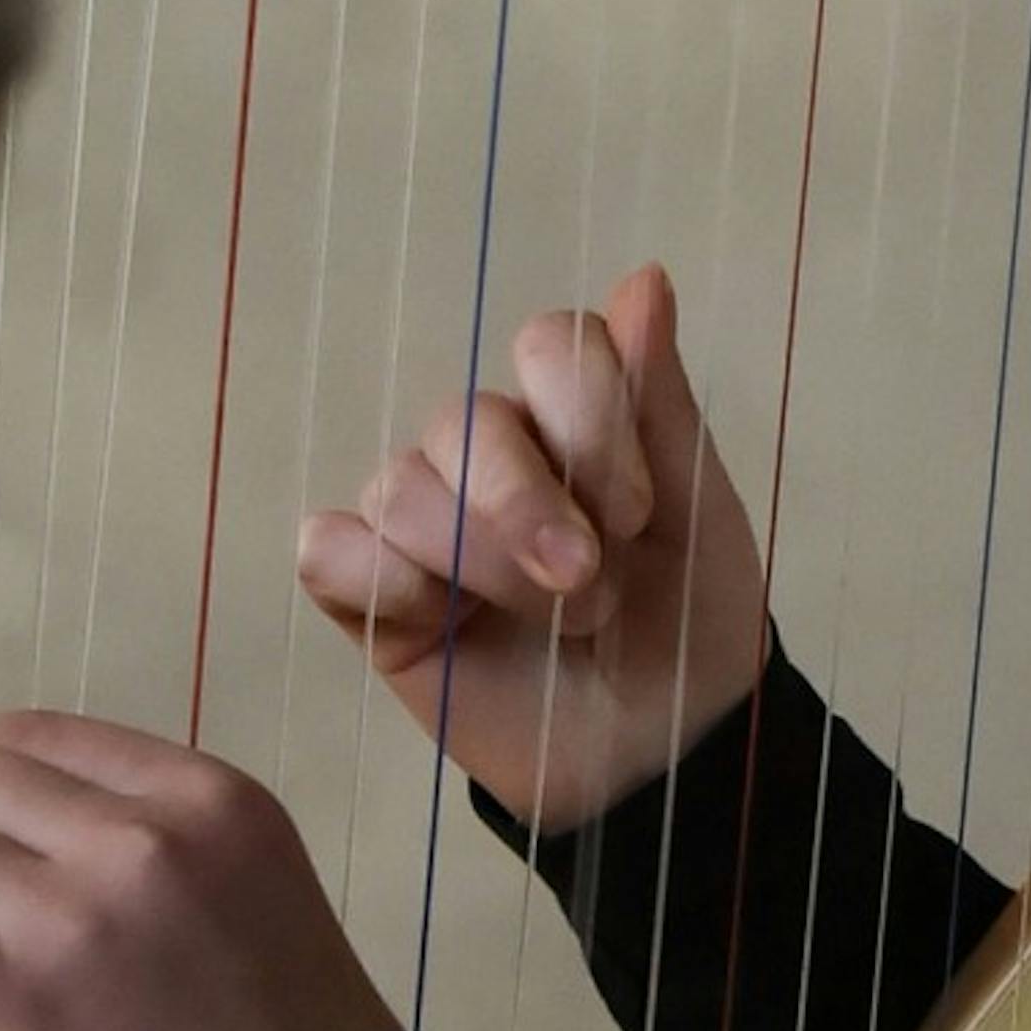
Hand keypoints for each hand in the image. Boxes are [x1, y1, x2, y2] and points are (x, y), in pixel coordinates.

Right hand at [298, 262, 766, 830]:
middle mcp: (486, 455)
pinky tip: (441, 624)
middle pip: (463, 419)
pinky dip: (387, 585)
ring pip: (401, 486)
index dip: (590, 423)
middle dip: (531, 509)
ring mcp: (420, 522)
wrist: (662, 753)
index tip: (639, 511)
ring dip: (483, 565)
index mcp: (570, 419)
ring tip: (553, 625)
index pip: (548, 347)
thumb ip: (658, 398)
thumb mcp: (699, 513)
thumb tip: (646, 277)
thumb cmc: (687, 626)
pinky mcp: (369, 596)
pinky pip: (330, 550)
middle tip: (592, 588)